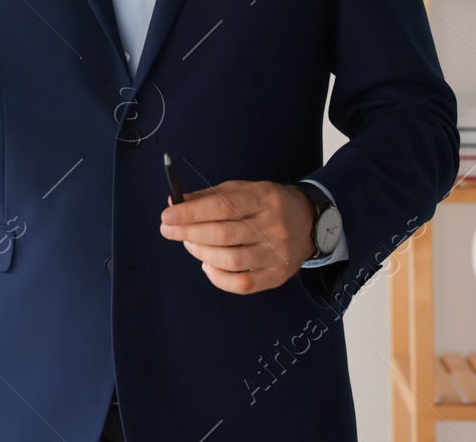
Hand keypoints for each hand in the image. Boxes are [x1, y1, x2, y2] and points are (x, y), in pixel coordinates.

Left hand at [158, 179, 315, 293]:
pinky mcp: (277, 276)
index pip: (221, 207)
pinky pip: (242, 285)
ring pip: (230, 260)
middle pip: (223, 234)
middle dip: (188, 232)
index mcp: (263, 199)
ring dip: (201, 253)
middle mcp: (273, 227)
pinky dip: (218, 277)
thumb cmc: (266, 204)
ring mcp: (276, 254)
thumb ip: (210, 196)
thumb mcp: (243, 190)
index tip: (167, 216)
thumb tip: (176, 203)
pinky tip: (207, 264)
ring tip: (189, 244)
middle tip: (169, 230)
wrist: (308, 222)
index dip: (191, 213)